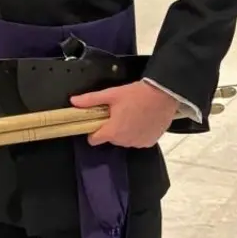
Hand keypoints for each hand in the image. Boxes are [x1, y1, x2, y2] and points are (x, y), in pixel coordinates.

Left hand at [69, 81, 188, 148]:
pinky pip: (138, 140)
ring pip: (124, 140)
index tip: (97, 122)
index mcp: (112, 132)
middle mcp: (124, 141)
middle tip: (118, 112)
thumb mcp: (112, 94)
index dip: (93, 131)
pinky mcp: (150, 142)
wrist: (163, 95)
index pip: (94, 140)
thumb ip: (91, 100)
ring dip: (125, 130)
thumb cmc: (136, 94)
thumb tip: (73, 101)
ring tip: (132, 114)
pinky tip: (142, 120)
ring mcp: (138, 143)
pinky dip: (138, 133)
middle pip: (110, 138)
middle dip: (112, 128)